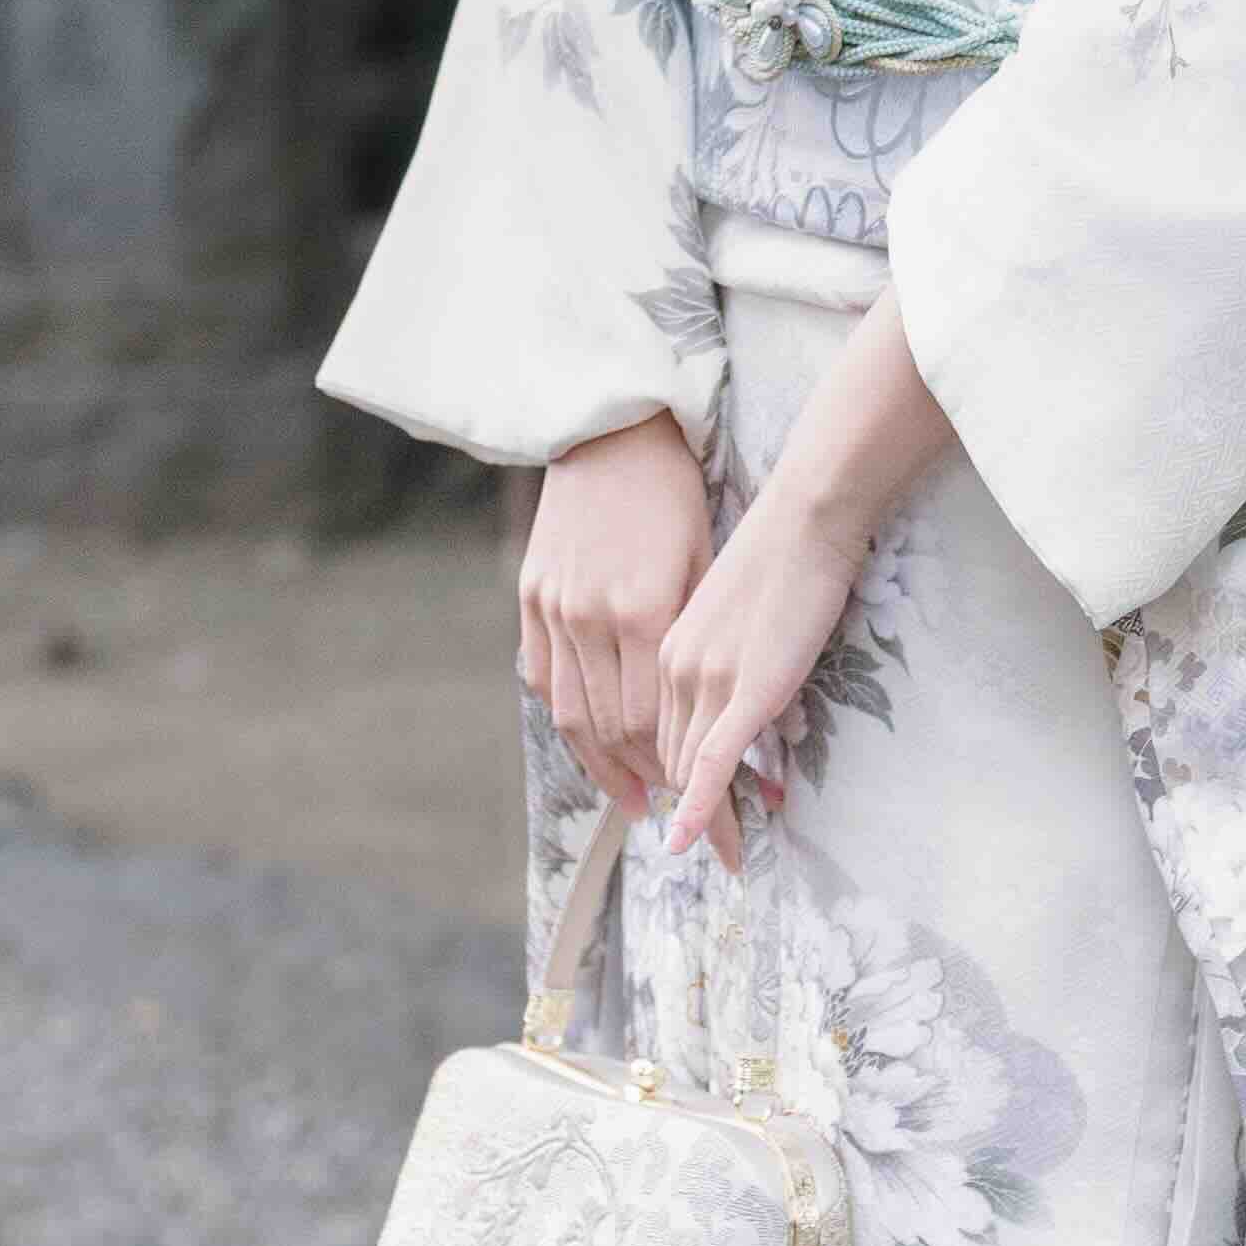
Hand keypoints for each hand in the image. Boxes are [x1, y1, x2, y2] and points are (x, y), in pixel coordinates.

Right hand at [517, 415, 715, 825]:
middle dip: (644, 776)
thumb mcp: (702, 562)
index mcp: (643, 610)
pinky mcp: (532, 596)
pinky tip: (590, 743)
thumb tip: (714, 704)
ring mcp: (554, 608)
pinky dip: (567, 717)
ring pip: (571, 713)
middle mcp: (590, 617)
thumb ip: (695, 634)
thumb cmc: (674, 496)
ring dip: (602, 763)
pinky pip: (544, 677)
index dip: (675, 765)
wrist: (612, 435)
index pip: (652, 719)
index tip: (698, 794)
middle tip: (672, 810)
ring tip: (633, 797)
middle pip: (611, 727)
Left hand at [653, 497, 876, 866]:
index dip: (681, 779)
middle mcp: (672, 670)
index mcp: (666, 649)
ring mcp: (706, 682)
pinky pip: (714, 764)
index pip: (662, 733)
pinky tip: (690, 842)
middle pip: (672, 762)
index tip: (699, 813)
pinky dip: (701, 808)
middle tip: (726, 851)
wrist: (805, 517)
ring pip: (692, 771)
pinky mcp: (744, 692)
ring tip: (734, 854)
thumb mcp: (739, 612)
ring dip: (711, 817)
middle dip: (697, 809)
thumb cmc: (784, 553)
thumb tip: (755, 699)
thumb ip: (731, 657)